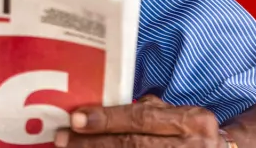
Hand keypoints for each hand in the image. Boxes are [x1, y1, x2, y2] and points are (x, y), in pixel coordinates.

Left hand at [54, 95, 223, 146]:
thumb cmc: (191, 132)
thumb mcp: (176, 115)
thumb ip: (145, 111)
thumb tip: (96, 111)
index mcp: (193, 121)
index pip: (142, 119)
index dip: (107, 119)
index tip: (75, 118)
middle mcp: (193, 146)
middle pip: (133, 146)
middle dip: (93, 144)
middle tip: (62, 139)